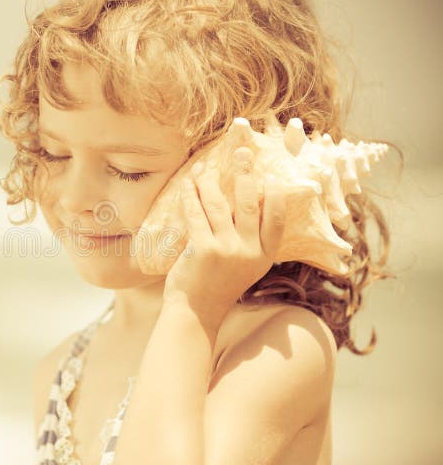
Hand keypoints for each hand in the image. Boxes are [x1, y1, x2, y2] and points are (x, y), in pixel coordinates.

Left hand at [163, 147, 286, 331]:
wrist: (196, 312)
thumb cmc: (219, 285)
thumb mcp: (247, 266)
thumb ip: (252, 240)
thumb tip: (251, 200)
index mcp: (265, 255)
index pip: (277, 217)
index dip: (275, 194)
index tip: (270, 175)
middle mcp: (249, 251)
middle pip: (248, 202)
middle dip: (244, 173)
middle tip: (241, 152)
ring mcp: (226, 249)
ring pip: (218, 203)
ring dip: (209, 181)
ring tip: (203, 168)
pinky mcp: (202, 249)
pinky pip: (196, 213)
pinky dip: (190, 195)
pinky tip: (188, 184)